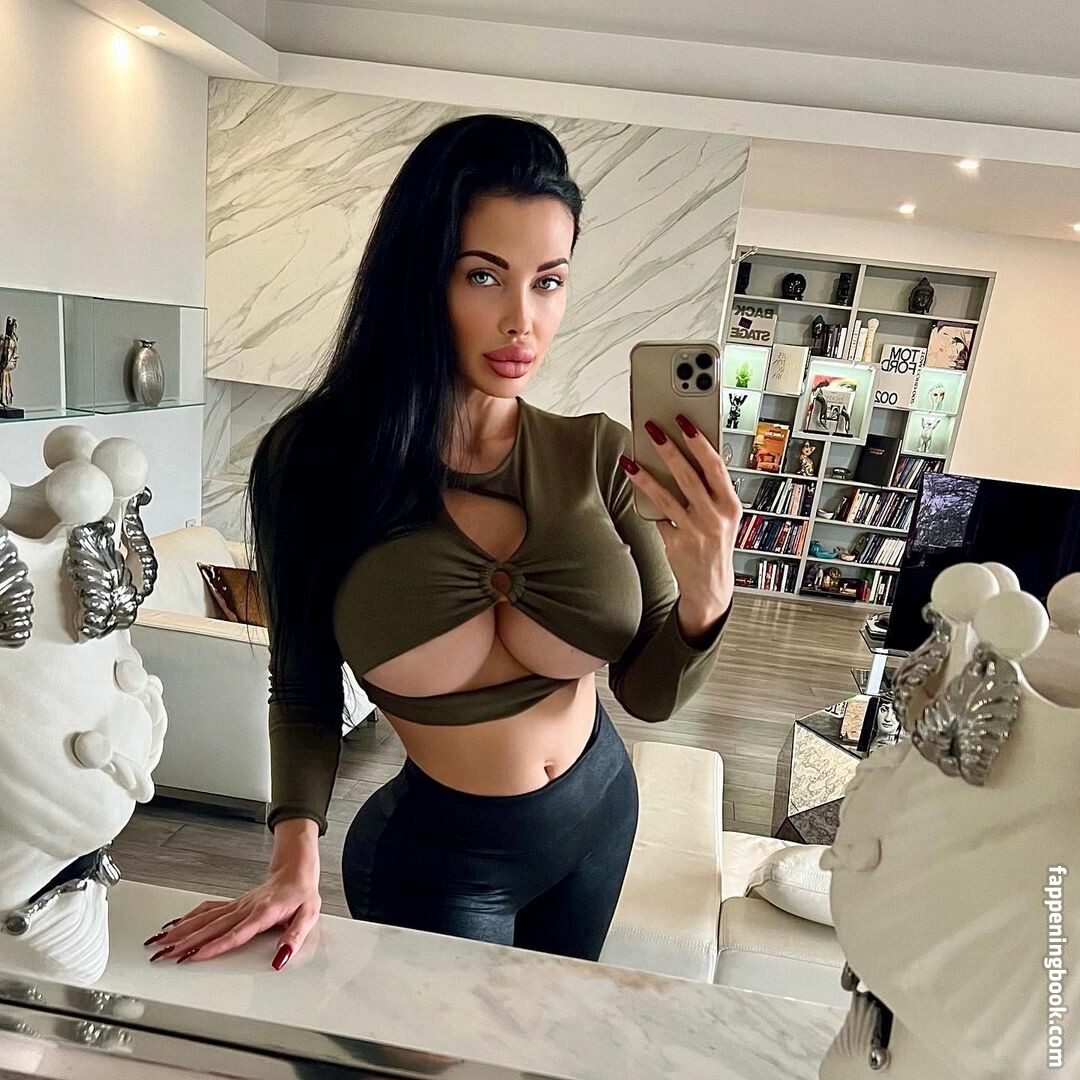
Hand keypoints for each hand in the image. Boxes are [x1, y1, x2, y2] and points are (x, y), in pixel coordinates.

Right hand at [144, 821, 320, 969]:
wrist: (296, 872)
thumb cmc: (302, 895)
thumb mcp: (308, 916)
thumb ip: (294, 937)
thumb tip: (281, 958)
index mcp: (262, 913)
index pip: (234, 934)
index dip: (213, 947)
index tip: (192, 956)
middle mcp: (245, 909)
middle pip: (211, 927)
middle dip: (185, 942)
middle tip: (163, 955)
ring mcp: (237, 906)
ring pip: (204, 918)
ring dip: (181, 930)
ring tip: (159, 942)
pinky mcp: (233, 904)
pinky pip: (207, 909)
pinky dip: (188, 917)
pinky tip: (174, 924)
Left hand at [621, 415, 740, 632]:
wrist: (711, 585)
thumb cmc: (716, 543)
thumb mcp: (724, 516)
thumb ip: (711, 490)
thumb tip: (687, 456)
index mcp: (730, 504)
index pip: (715, 466)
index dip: (699, 441)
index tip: (685, 422)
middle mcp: (715, 516)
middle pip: (688, 476)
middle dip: (669, 449)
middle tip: (652, 429)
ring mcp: (694, 530)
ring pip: (666, 495)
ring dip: (646, 475)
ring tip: (630, 460)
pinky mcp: (676, 542)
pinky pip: (657, 516)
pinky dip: (647, 503)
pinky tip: (635, 489)